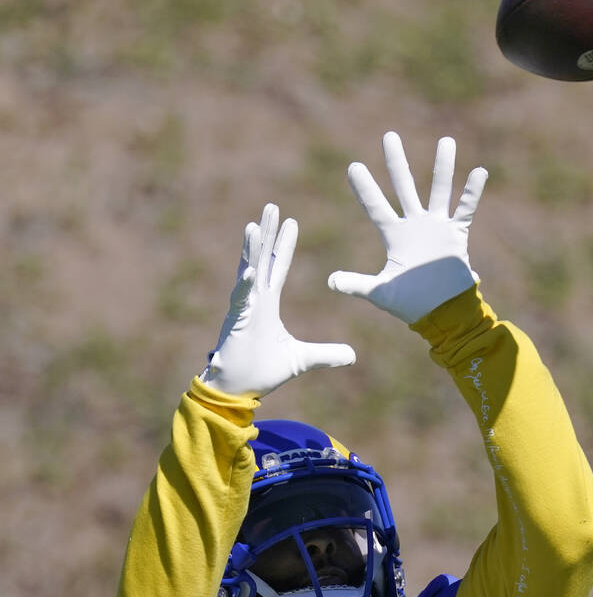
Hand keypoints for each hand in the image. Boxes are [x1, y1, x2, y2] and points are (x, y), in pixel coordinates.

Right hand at [200, 204, 354, 396]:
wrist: (238, 389)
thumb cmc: (262, 371)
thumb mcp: (302, 360)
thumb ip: (325, 354)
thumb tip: (353, 355)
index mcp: (267, 303)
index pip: (278, 267)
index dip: (284, 245)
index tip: (291, 221)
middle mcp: (254, 300)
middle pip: (262, 259)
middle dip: (267, 233)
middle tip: (272, 207)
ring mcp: (243, 309)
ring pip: (247, 271)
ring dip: (252, 250)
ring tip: (255, 225)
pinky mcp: (236, 322)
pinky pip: (240, 300)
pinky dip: (245, 285)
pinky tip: (250, 270)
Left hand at [328, 131, 487, 323]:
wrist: (442, 313)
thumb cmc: (411, 304)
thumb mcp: (380, 293)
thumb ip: (357, 284)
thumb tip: (330, 281)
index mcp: (394, 237)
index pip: (375, 207)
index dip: (365, 188)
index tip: (354, 166)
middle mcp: (414, 226)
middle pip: (404, 186)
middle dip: (397, 162)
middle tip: (389, 136)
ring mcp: (436, 228)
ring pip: (439, 190)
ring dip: (442, 167)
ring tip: (446, 141)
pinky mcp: (456, 235)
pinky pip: (465, 210)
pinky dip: (472, 192)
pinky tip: (479, 171)